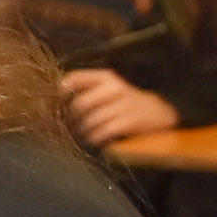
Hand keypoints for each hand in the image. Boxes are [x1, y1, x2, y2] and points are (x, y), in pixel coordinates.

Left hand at [62, 70, 179, 147]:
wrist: (160, 112)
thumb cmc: (125, 101)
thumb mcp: (109, 88)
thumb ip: (86, 87)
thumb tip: (56, 97)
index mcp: (107, 77)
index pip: (75, 78)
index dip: (62, 92)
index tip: (58, 103)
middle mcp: (114, 88)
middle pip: (79, 104)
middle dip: (72, 118)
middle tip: (71, 125)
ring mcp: (123, 105)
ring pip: (89, 121)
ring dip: (83, 131)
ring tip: (83, 134)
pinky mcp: (129, 122)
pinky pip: (101, 133)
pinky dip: (95, 139)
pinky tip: (95, 140)